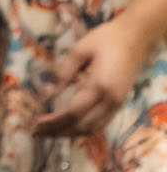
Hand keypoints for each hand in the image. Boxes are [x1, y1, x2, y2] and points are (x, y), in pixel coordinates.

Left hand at [36, 19, 153, 136]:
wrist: (135, 38)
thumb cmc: (106, 39)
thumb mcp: (79, 50)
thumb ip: (63, 72)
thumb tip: (47, 93)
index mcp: (100, 86)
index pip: (74, 113)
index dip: (55, 122)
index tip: (36, 124)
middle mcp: (111, 101)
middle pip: (83, 126)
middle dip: (59, 132)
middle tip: (38, 132)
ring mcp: (118, 104)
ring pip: (93, 128)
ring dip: (71, 133)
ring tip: (49, 132)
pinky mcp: (120, 103)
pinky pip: (101, 123)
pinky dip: (83, 128)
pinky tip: (68, 125)